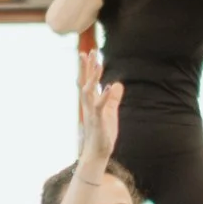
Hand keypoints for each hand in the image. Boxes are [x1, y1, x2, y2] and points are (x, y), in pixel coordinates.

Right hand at [78, 50, 123, 166]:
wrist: (98, 152)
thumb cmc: (103, 133)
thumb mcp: (110, 112)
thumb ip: (113, 98)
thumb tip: (117, 84)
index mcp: (91, 102)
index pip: (88, 81)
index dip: (87, 67)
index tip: (86, 52)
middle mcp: (88, 105)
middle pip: (85, 82)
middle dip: (87, 67)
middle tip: (89, 51)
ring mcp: (92, 112)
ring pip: (89, 91)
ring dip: (93, 78)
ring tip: (99, 64)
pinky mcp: (98, 120)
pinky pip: (99, 106)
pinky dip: (104, 96)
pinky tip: (109, 86)